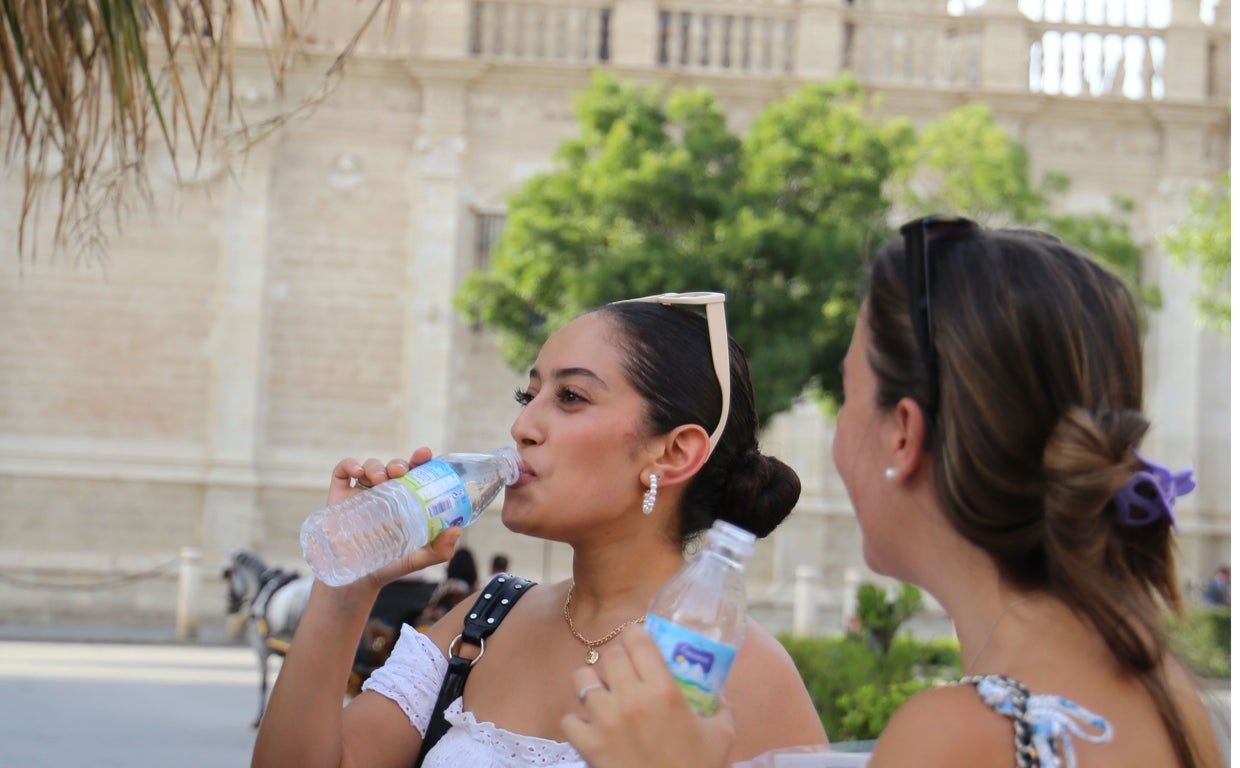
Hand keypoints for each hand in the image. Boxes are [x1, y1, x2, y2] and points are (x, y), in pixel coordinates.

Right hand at [325, 447, 458, 587]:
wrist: (356, 582)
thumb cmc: (389, 565)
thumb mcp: (418, 558)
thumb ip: (439, 549)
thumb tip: (457, 529)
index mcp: (406, 500)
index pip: (415, 474)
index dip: (420, 460)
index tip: (424, 454)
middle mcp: (385, 493)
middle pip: (393, 467)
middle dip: (399, 463)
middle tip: (401, 471)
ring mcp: (362, 493)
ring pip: (370, 466)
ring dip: (376, 466)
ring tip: (380, 479)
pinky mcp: (340, 497)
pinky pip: (342, 473)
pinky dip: (349, 465)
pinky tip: (357, 471)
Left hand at [561, 627, 734, 767]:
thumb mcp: (721, 734)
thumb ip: (720, 706)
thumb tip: (717, 690)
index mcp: (664, 691)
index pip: (637, 640)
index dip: (635, 634)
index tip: (637, 641)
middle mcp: (631, 699)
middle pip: (610, 656)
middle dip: (616, 659)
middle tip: (623, 670)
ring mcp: (605, 722)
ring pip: (582, 680)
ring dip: (592, 683)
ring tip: (602, 693)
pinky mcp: (588, 746)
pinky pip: (568, 719)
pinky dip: (577, 721)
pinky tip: (591, 726)